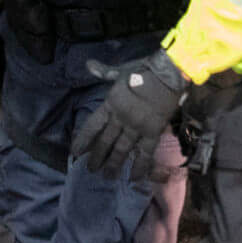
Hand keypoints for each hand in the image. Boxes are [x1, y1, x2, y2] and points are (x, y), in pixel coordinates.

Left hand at [70, 50, 187, 180]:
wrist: (167, 75)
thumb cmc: (143, 70)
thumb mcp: (120, 71)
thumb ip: (104, 72)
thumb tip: (89, 65)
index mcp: (110, 105)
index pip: (92, 126)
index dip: (83, 140)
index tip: (75, 152)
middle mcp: (120, 119)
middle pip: (105, 141)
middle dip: (97, 156)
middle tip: (90, 169)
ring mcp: (136, 127)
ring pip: (122, 149)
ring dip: (114, 164)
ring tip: (107, 177)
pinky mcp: (153, 132)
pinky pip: (145, 152)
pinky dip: (140, 166)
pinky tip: (134, 178)